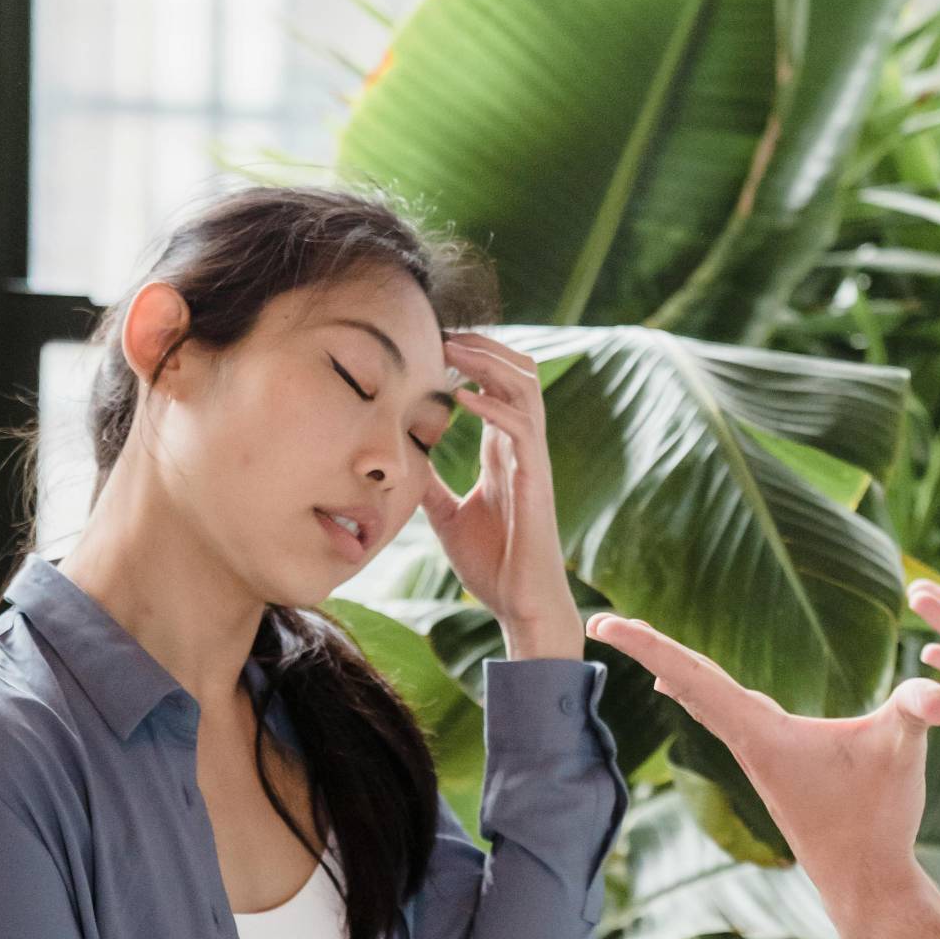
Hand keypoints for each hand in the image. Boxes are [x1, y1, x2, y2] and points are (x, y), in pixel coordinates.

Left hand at [420, 331, 578, 641]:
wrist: (521, 604)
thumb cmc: (493, 564)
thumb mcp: (447, 516)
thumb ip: (432, 485)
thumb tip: (404, 464)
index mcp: (504, 452)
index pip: (496, 386)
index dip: (471, 359)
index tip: (433, 344)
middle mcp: (522, 448)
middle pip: (519, 373)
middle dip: (484, 346)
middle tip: (443, 333)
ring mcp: (532, 460)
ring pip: (526, 388)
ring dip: (489, 362)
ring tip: (453, 350)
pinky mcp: (535, 479)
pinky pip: (520, 427)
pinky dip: (492, 405)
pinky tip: (461, 398)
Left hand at [583, 612, 939, 927]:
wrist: (866, 884)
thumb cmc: (878, 818)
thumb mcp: (903, 751)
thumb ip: (918, 712)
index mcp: (761, 731)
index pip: (694, 674)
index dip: (648, 643)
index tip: (603, 623)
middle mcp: (748, 741)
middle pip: (689, 682)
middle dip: (648, 648)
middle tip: (603, 621)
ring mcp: (758, 758)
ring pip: (705, 702)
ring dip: (676, 671)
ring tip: (645, 652)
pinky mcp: (773, 768)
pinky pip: (726, 717)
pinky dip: (705, 694)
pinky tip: (700, 693)